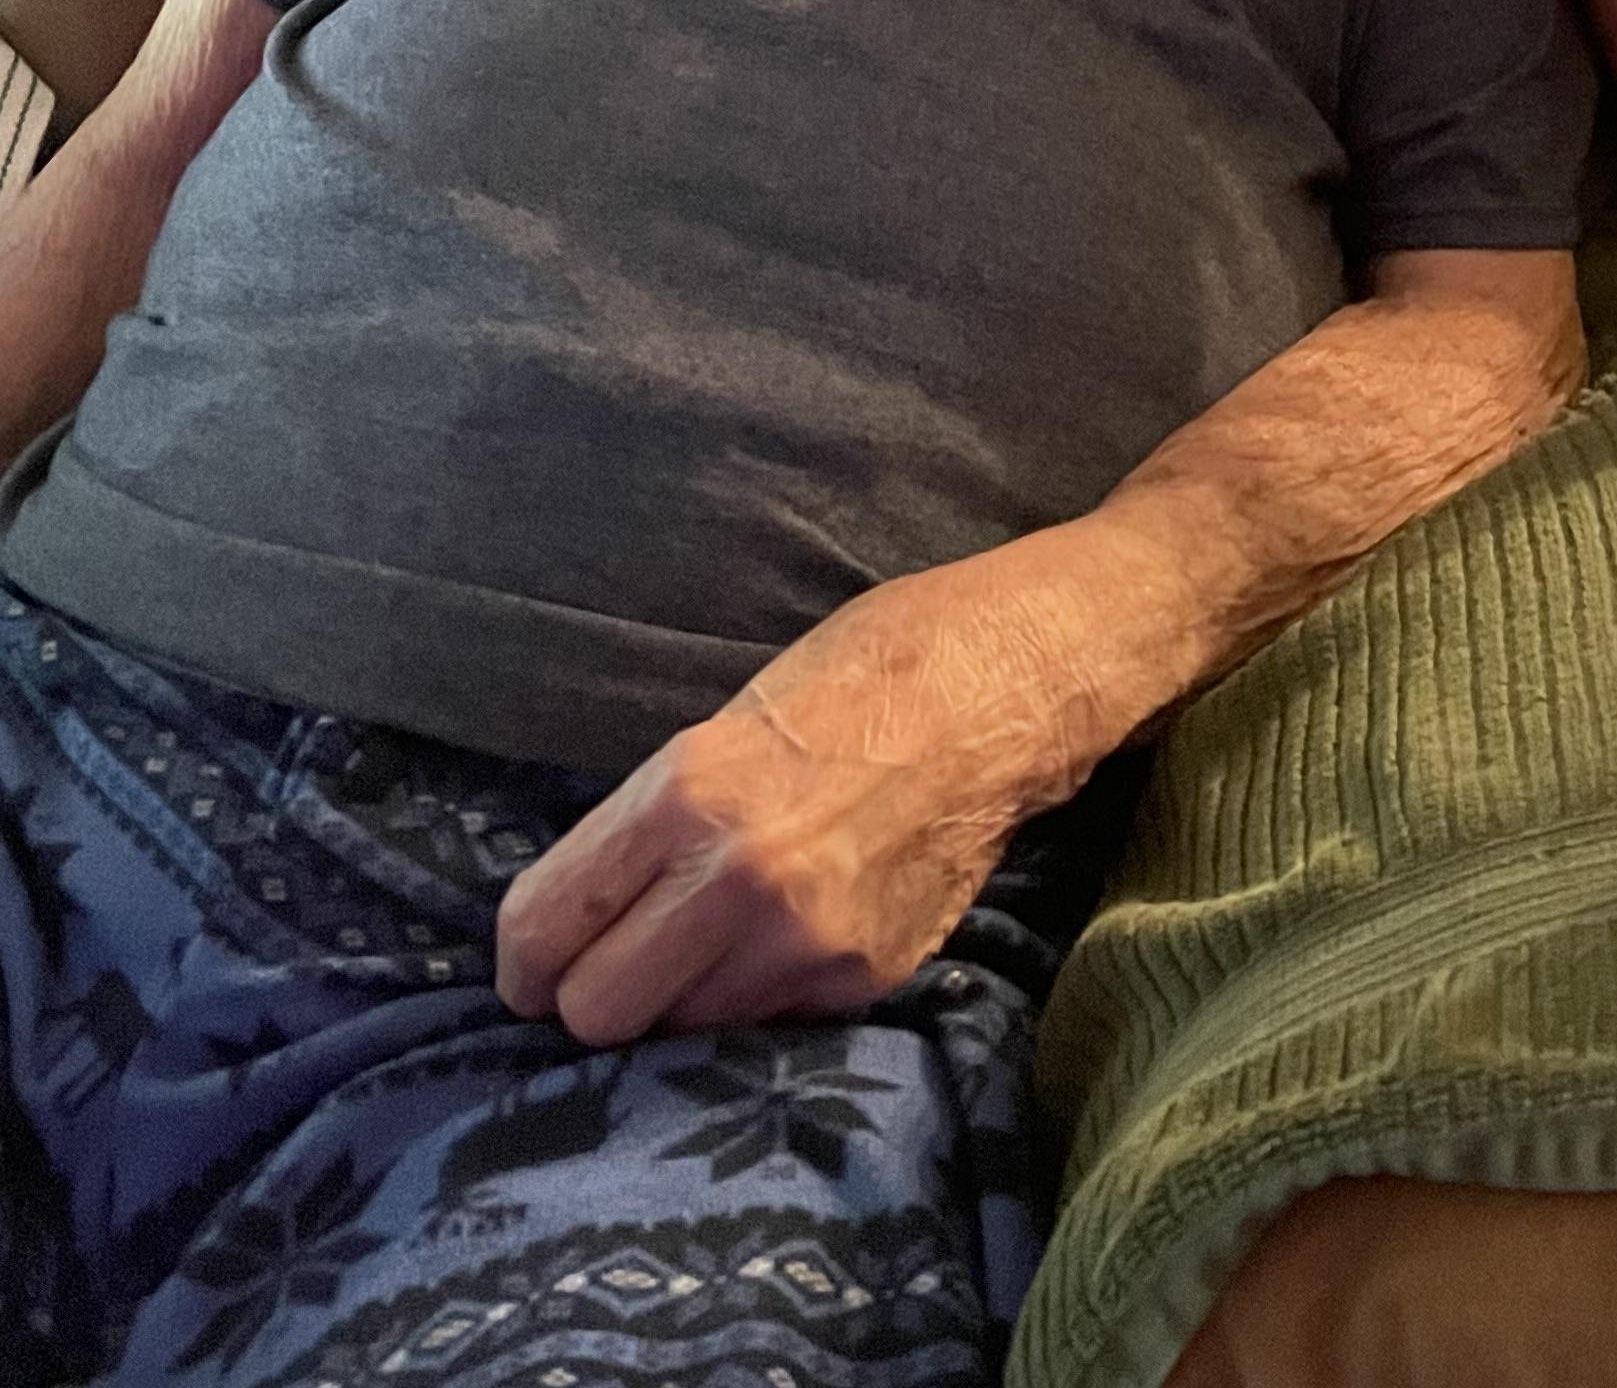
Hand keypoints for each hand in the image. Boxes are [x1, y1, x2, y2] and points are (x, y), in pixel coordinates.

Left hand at [493, 543, 1105, 1044]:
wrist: (1003, 690)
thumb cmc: (859, 673)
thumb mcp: (723, 721)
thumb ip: (653, 823)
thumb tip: (585, 914)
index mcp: (686, 794)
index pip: (542, 930)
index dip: (522, 960)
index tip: (533, 965)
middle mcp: (737, 881)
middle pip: (597, 1014)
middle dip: (594, 994)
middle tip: (618, 961)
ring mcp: (805, 941)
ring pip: (682, 1032)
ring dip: (682, 1000)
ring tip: (714, 941)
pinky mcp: (861, 977)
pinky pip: (766, 1022)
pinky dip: (760, 994)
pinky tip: (788, 932)